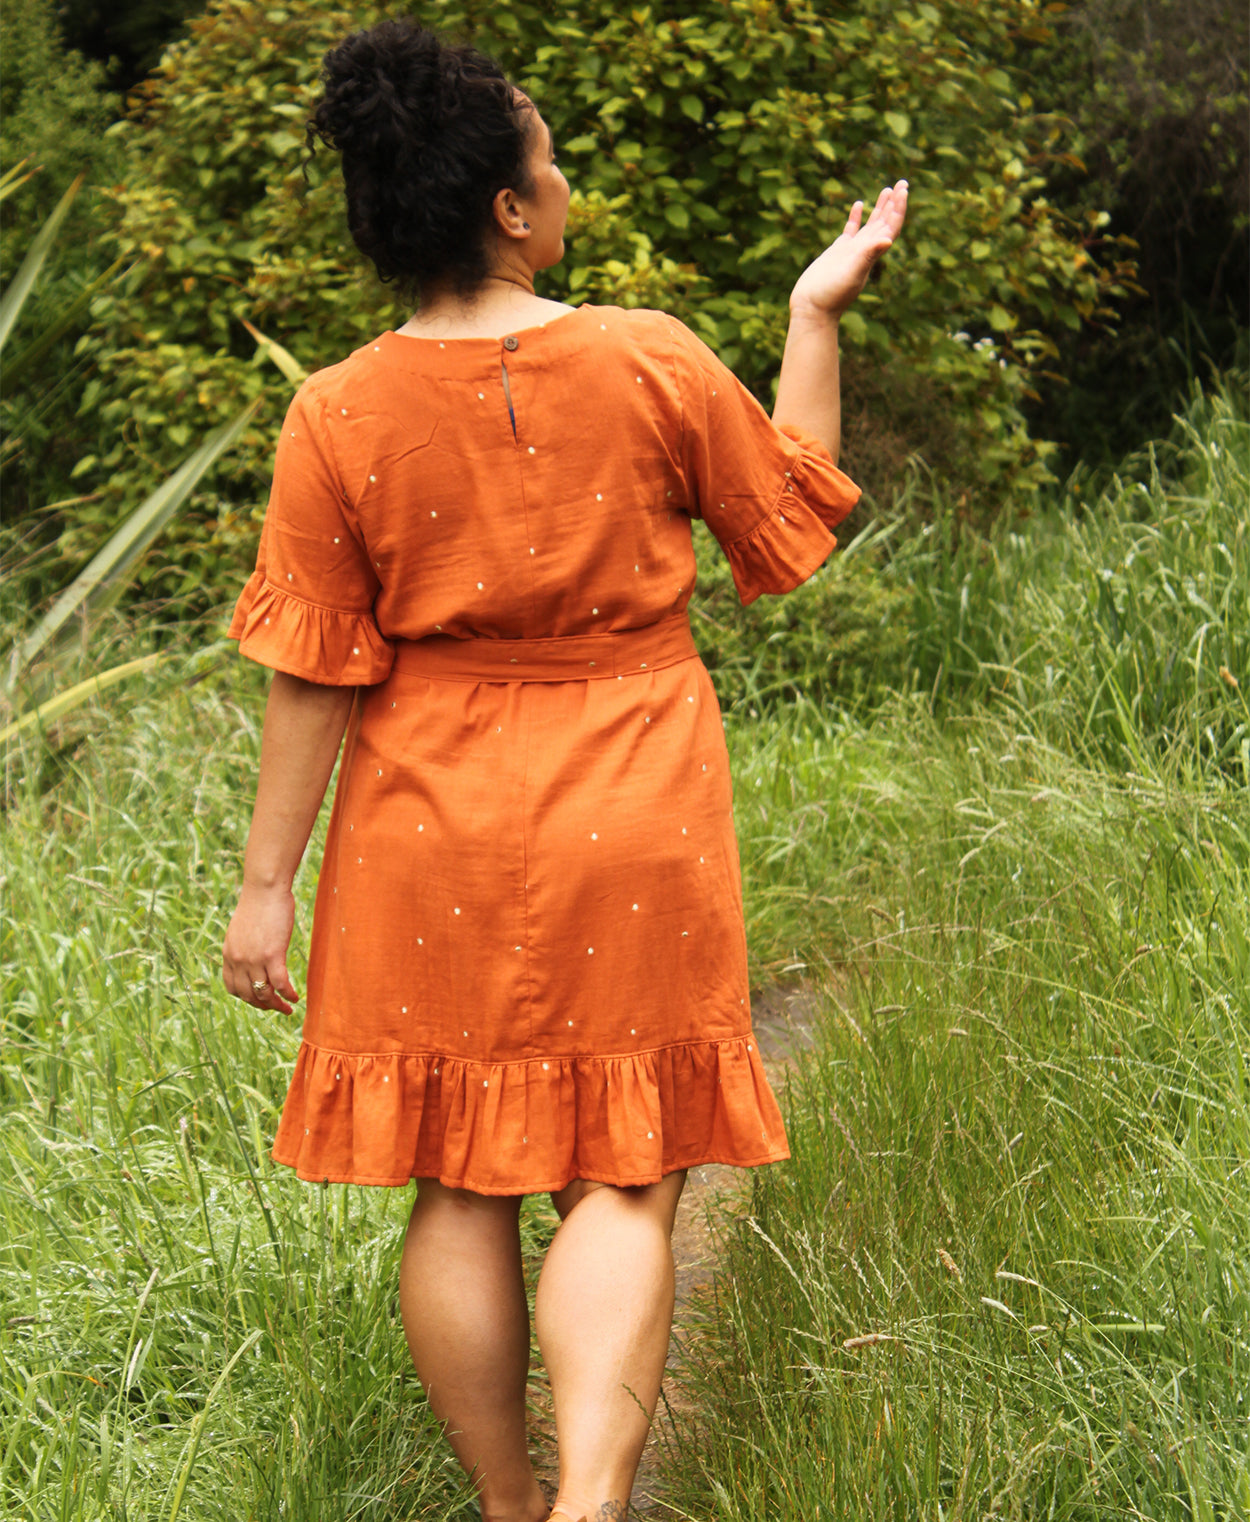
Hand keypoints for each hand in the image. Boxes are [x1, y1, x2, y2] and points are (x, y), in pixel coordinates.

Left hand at [222, 881, 299, 1013]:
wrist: (265, 889)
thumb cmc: (258, 904)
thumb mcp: (242, 929)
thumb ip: (243, 945)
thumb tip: (253, 953)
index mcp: (228, 954)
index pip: (232, 987)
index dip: (245, 998)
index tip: (258, 999)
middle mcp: (238, 960)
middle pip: (248, 995)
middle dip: (262, 1006)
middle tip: (275, 1008)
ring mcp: (254, 959)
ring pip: (264, 993)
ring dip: (276, 1005)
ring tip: (287, 1009)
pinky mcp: (272, 955)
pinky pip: (280, 984)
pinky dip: (288, 995)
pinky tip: (296, 997)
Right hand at [788, 180, 908, 319]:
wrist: (812, 308)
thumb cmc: (831, 294)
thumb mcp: (852, 273)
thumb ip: (869, 254)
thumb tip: (888, 239)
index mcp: (871, 253)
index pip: (891, 226)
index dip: (899, 209)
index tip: (904, 190)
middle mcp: (865, 251)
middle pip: (885, 222)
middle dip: (894, 203)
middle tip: (903, 182)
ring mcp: (852, 251)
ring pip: (870, 224)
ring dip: (880, 207)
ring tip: (888, 189)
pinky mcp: (838, 252)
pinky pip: (851, 230)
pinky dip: (856, 216)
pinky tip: (859, 204)